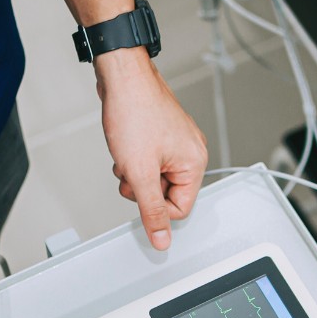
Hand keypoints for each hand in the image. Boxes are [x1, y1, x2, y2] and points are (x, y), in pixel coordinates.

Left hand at [96, 47, 206, 250]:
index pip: (180, 209)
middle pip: (165, 194)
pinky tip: (125, 145)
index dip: (155, 208)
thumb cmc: (134, 112)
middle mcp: (191, 153)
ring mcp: (176, 143)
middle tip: (130, 168)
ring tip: (127, 153)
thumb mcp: (140, 173)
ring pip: (152, 178)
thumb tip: (162, 239)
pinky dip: (132, 159)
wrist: (122, 77)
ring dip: (133, 173)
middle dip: (141, 186)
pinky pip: (147, 161)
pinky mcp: (161, 135)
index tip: (139, 194)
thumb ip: (152, 211)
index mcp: (195, 163)